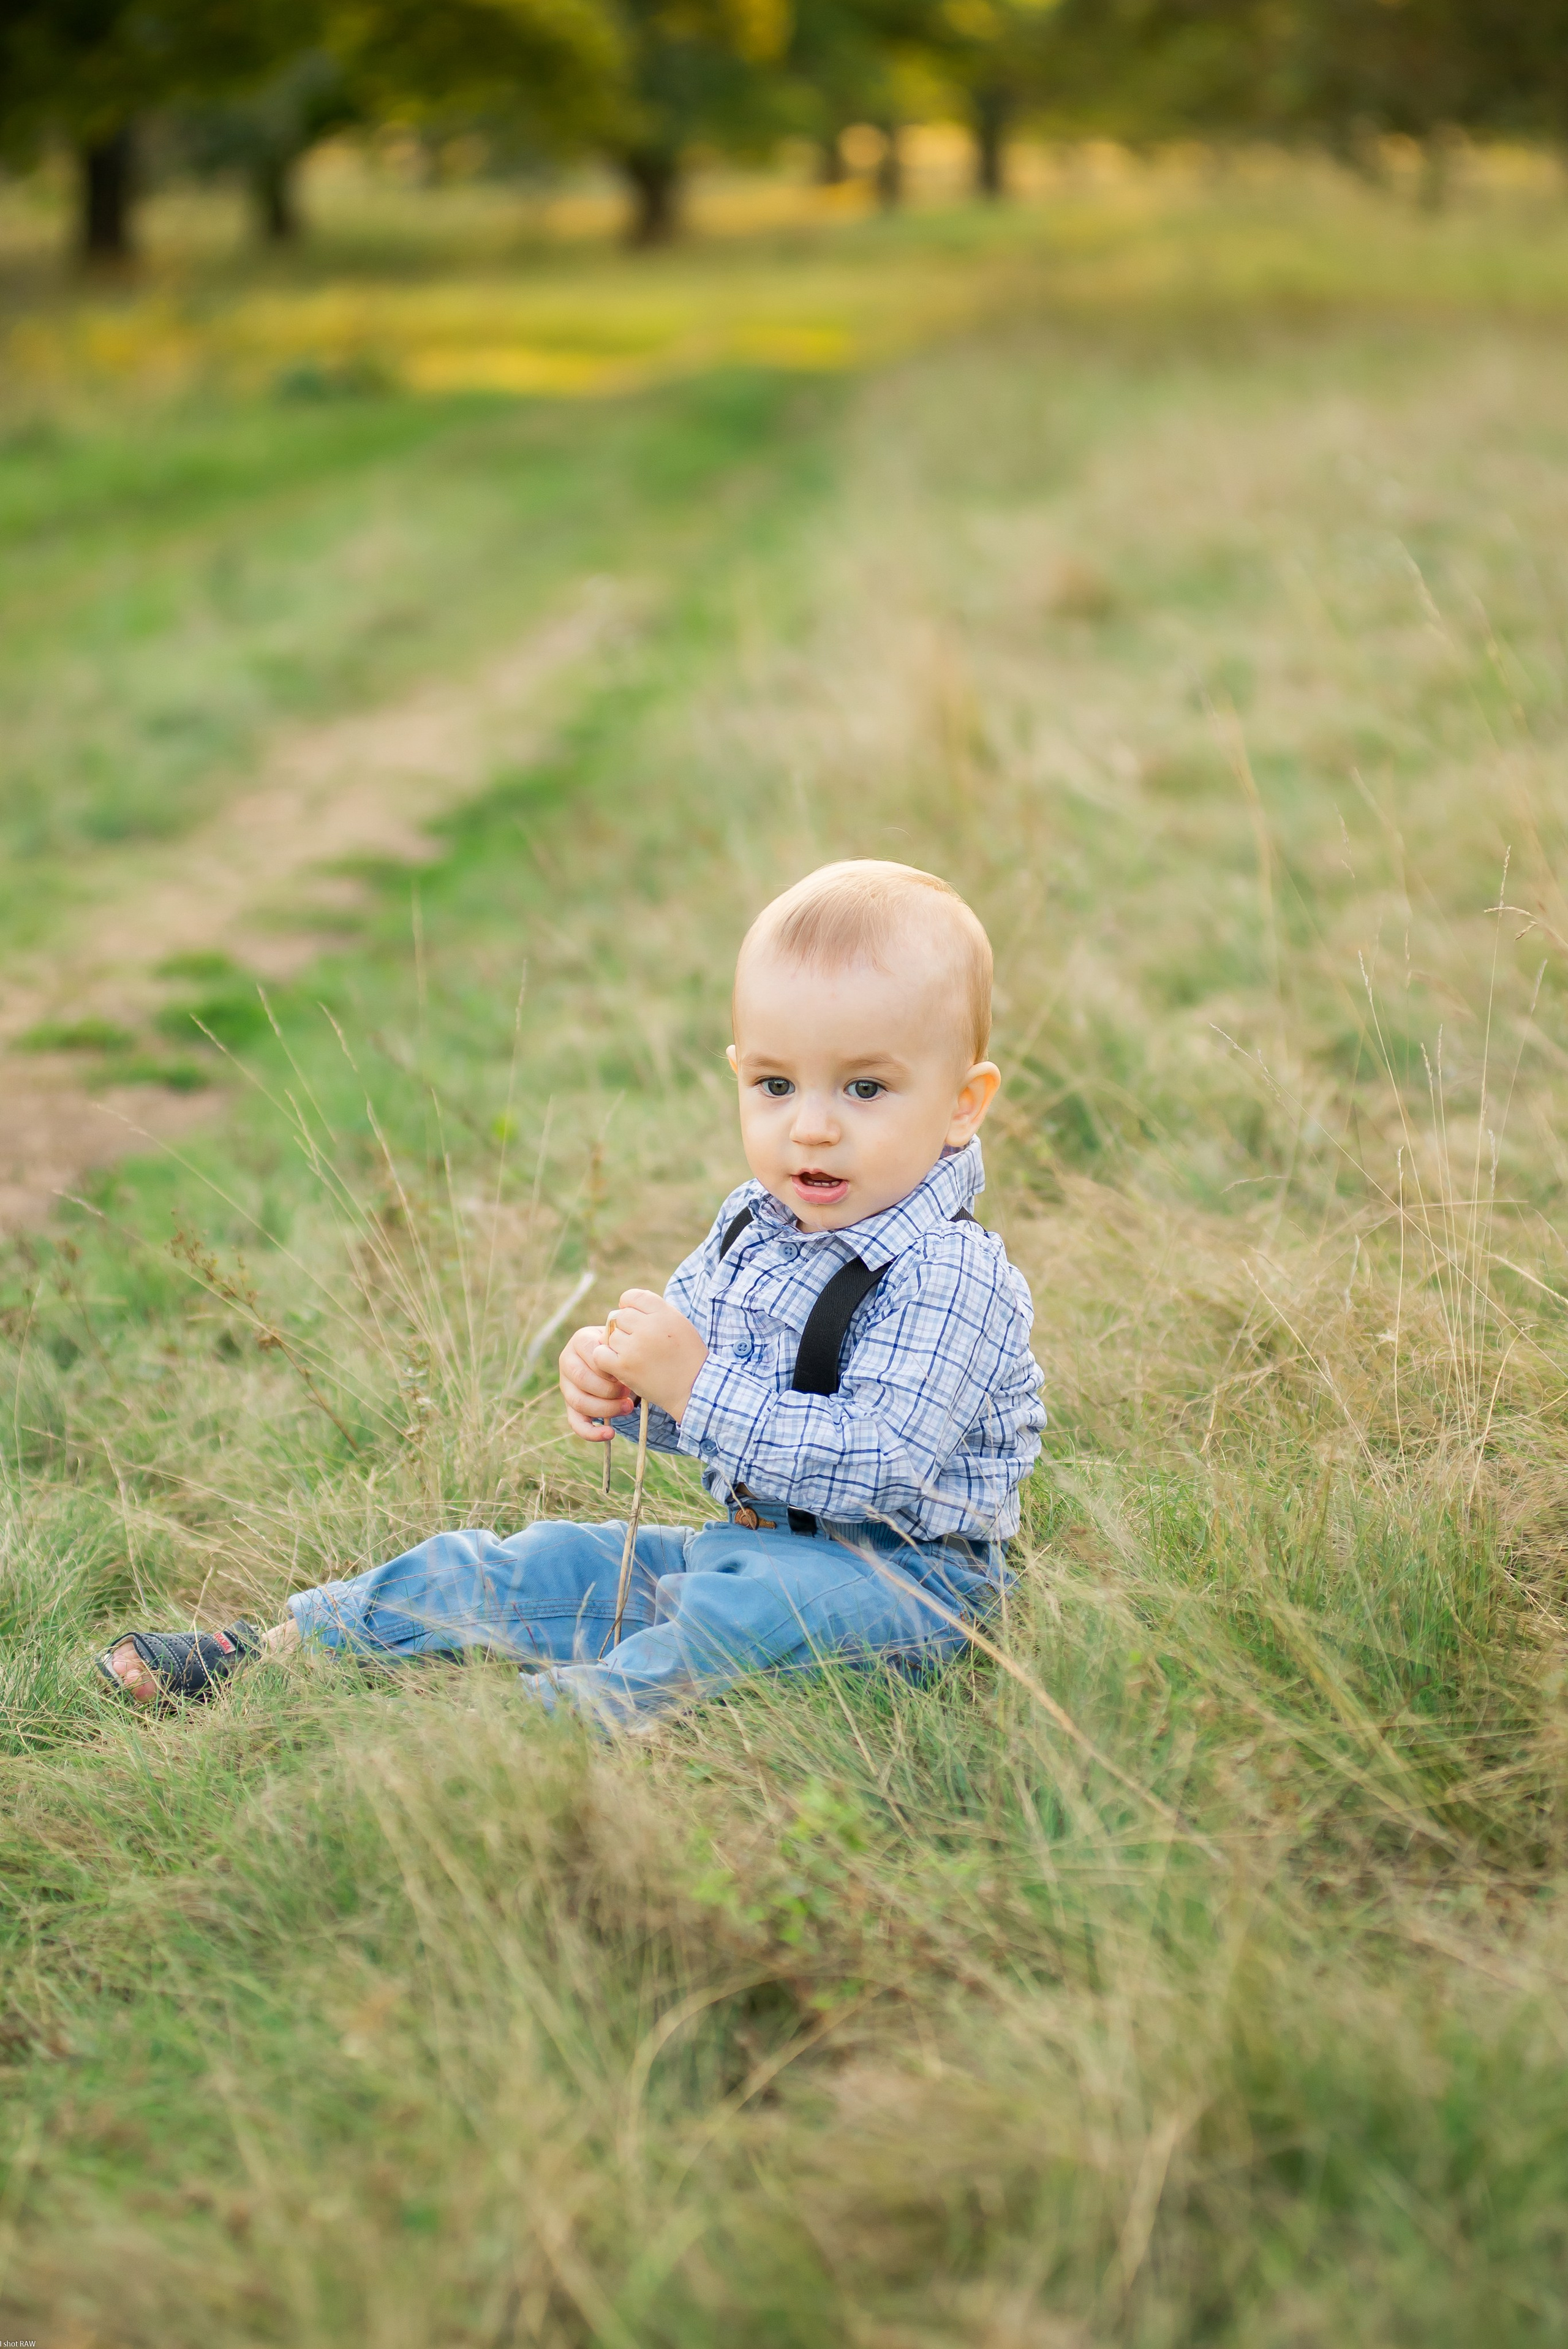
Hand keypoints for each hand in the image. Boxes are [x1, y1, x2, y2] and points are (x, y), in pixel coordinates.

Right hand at [559, 1323, 632, 1441]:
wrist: (617, 1359)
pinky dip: (592, 1433)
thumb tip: (622, 1366)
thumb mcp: (622, 1343)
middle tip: (628, 1392)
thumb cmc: (622, 1349)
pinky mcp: (570, 1405)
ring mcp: (566, 1385)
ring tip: (627, 1407)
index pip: (591, 1354)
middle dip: (608, 1389)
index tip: (627, 1371)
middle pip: (582, 1378)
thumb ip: (620, 1348)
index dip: (609, 1366)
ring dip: (606, 1408)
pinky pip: (576, 1423)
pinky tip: (610, 1433)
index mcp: (580, 1340)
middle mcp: (568, 1361)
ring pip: (579, 1401)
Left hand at [593, 1288, 707, 1422]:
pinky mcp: (624, 1367)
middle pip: (620, 1316)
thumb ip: (655, 1311)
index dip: (630, 1306)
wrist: (692, 1388)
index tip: (635, 1319)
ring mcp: (635, 1347)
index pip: (633, 1296)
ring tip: (635, 1357)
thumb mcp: (679, 1323)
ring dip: (619, 1346)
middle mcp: (649, 1327)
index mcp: (664, 1313)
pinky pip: (600, 1354)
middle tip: (639, 1343)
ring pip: (611, 1336)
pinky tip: (619, 1364)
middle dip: (627, 1328)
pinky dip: (606, 1359)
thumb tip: (625, 1305)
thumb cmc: (687, 1355)